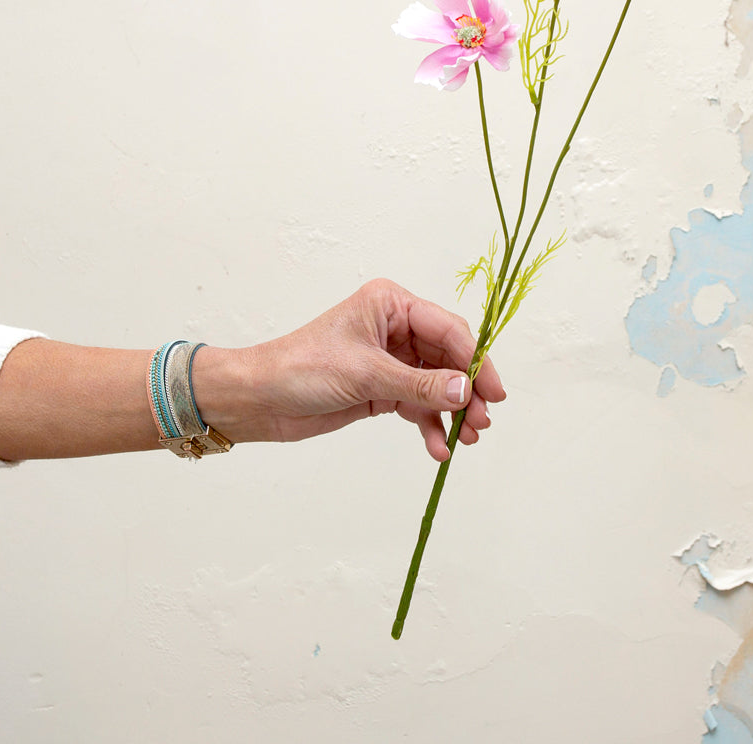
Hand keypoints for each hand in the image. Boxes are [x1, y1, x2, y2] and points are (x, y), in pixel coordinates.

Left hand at [205, 279, 505, 460]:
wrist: (259, 400)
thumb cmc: (302, 368)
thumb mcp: (366, 374)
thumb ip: (419, 384)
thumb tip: (466, 391)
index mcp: (391, 305)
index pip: (448, 329)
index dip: (475, 360)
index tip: (493, 392)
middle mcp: (395, 328)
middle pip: (448, 358)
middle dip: (466, 391)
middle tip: (482, 422)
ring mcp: (390, 360)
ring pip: (436, 385)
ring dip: (451, 412)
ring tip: (466, 438)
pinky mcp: (382, 388)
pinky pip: (417, 405)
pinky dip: (429, 425)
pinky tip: (438, 448)